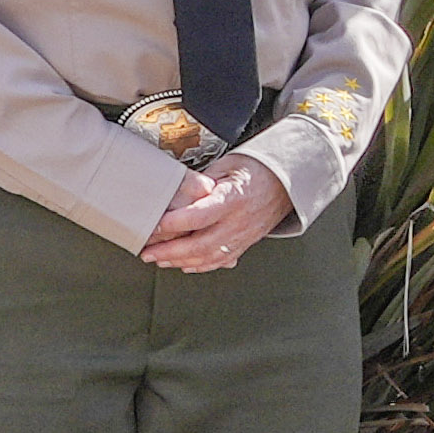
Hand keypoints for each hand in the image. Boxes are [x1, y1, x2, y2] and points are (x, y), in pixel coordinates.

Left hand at [140, 151, 295, 273]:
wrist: (286, 184)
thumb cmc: (255, 171)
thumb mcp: (227, 166)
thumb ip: (202, 182)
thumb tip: (176, 194)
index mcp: (233, 198)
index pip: (199, 216)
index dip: (174, 224)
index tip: (154, 226)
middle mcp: (239, 222)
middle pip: (200, 245)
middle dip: (170, 252)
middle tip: (147, 253)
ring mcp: (243, 236)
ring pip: (208, 258)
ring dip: (180, 262)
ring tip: (159, 260)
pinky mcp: (245, 244)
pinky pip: (220, 261)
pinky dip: (200, 267)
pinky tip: (184, 266)